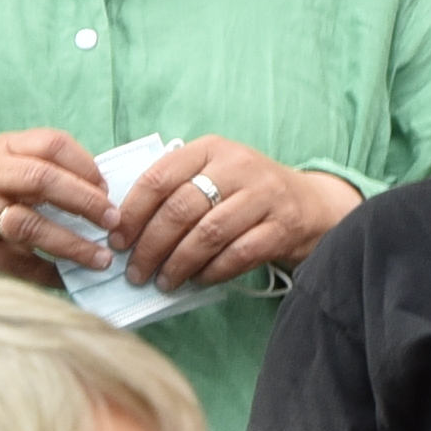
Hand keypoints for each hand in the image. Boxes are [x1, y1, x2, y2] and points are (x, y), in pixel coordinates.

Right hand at [0, 126, 111, 280]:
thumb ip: (35, 172)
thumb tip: (100, 197)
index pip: (51, 143)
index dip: (86, 165)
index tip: (108, 188)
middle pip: (44, 179)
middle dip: (86, 202)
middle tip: (116, 223)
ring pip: (28, 223)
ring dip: (71, 244)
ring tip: (100, 259)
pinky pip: (11, 262)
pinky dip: (43, 273)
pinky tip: (65, 280)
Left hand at [114, 138, 350, 290]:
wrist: (313, 204)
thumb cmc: (248, 193)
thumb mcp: (213, 173)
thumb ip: (175, 187)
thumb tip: (122, 224)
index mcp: (211, 149)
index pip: (159, 178)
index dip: (132, 213)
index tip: (117, 240)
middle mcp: (239, 167)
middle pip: (181, 209)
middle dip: (151, 246)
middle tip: (136, 271)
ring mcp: (265, 196)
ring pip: (208, 234)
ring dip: (179, 263)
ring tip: (163, 281)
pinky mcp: (284, 225)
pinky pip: (239, 254)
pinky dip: (213, 271)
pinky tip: (198, 280)